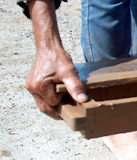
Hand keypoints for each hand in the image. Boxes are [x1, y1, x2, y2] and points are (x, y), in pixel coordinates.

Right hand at [26, 0, 86, 118]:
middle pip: (45, 107)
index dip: (64, 102)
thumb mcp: (69, 73)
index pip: (54, 103)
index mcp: (39, 86)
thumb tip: (83, 100)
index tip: (71, 97)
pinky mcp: (32, 84)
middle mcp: (32, 88)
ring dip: (53, 105)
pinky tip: (58, 96)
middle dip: (57, 110)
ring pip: (42, 104)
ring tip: (65, 103)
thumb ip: (75, 87)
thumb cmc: (58, 58)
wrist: (49, 48)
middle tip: (70, 111)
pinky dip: (49, 99)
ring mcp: (30, 87)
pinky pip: (41, 97)